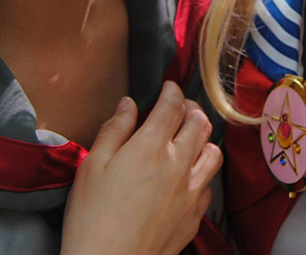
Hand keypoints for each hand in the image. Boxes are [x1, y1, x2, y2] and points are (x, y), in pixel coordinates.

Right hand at [61, 82, 222, 254]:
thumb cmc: (92, 219)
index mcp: (150, 147)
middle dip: (190, 108)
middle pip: (199, 123)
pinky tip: (187, 176)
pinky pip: (209, 184)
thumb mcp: (92, 166)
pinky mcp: (195, 216)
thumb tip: (129, 104)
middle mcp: (178, 165)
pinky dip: (201, 172)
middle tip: (179, 107)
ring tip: (189, 138)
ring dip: (203, 138)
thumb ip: (114, 129)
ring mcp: (191, 192)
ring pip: (213, 152)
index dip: (172, 90)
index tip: (168, 87)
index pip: (173, 106)